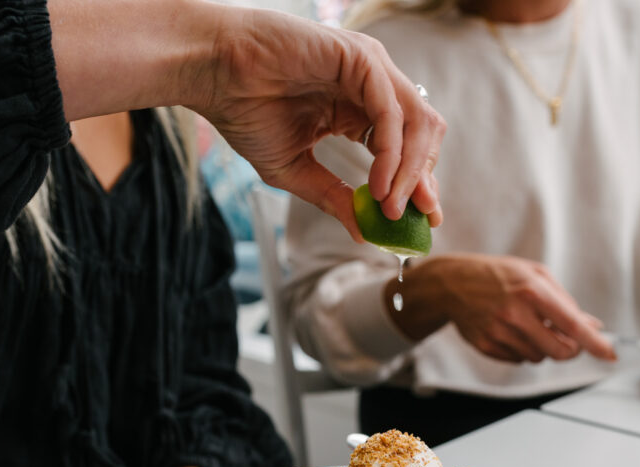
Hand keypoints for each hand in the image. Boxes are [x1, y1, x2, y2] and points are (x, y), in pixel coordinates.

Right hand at [193, 5, 445, 237]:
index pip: (406, 148)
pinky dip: (392, 152)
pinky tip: (379, 183)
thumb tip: (363, 235)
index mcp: (359, 109)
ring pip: (416, 123)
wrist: (213, 74)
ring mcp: (370, 69)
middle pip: (422, 135)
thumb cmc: (244, 112)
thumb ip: (333, 198)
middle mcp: (372, 87)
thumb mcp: (295, 170)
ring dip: (411, 171)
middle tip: (420, 217)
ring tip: (392, 207)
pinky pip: (391, 110)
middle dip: (425, 179)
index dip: (418, 184)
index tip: (423, 221)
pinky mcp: (361, 58)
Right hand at [389, 254, 615, 363]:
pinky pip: (518, 360)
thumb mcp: (535, 275)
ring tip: (528, 325)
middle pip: (559, 351)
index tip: (610, 354)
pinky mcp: (486, 345)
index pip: (572, 324)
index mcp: (531, 290)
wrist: (452, 283)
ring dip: (542, 347)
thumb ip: (565, 302)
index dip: (594, 342)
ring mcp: (498, 332)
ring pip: (539, 357)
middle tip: (569, 340)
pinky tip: (510, 330)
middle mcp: (515, 313)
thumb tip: (592, 326)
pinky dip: (522, 349)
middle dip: (570, 350)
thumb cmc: (498, 275)